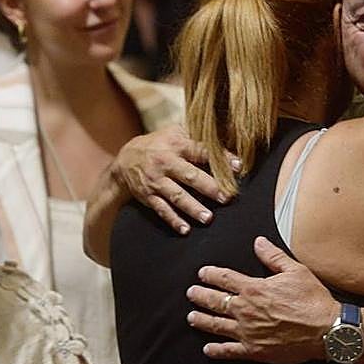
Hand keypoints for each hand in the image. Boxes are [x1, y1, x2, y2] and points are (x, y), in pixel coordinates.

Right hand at [111, 125, 236, 234]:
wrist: (126, 158)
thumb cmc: (159, 144)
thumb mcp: (175, 133)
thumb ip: (197, 138)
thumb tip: (228, 139)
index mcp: (176, 145)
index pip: (200, 151)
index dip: (220, 158)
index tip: (238, 166)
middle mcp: (166, 163)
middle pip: (189, 175)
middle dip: (209, 187)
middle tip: (226, 197)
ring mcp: (156, 181)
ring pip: (176, 196)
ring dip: (192, 208)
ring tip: (207, 218)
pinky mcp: (149, 196)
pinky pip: (162, 210)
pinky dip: (173, 220)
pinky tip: (185, 229)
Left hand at [187, 236, 337, 363]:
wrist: (326, 330)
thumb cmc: (313, 300)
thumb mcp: (295, 271)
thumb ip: (273, 256)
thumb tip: (258, 242)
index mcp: (254, 289)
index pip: (224, 278)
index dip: (210, 275)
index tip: (202, 274)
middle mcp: (246, 310)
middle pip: (215, 301)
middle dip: (200, 296)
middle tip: (191, 293)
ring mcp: (247, 332)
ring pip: (216, 325)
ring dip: (201, 320)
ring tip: (191, 317)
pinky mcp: (254, 350)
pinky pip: (229, 351)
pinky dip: (216, 350)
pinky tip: (208, 349)